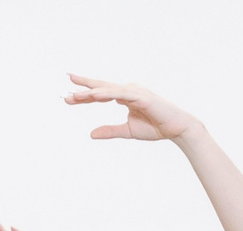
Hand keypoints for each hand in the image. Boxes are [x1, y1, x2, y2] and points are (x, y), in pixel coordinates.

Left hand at [64, 75, 194, 141]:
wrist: (175, 129)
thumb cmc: (155, 127)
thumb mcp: (126, 131)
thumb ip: (109, 131)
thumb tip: (90, 134)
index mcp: (124, 97)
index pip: (101, 93)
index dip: (85, 94)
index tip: (68, 95)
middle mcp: (128, 91)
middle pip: (102, 87)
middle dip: (84, 86)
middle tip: (67, 83)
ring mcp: (135, 92)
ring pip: (108, 89)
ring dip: (91, 92)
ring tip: (75, 94)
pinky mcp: (142, 96)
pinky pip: (121, 94)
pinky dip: (107, 93)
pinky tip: (95, 94)